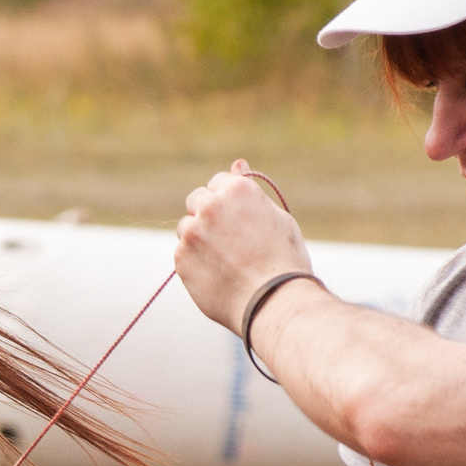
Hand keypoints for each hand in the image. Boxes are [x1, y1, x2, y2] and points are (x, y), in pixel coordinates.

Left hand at [175, 161, 316, 334]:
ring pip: (185, 228)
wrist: (274, 301)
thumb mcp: (277, 217)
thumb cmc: (284, 260)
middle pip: (196, 201)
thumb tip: (237, 163)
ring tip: (226, 263)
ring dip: (198, 240)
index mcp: (237, 189)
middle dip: (207, 216)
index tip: (235, 220)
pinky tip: (217, 276)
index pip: (217, 183)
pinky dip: (194, 263)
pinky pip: (182, 254)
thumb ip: (250, 193)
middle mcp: (210, 205)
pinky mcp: (181, 257)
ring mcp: (193, 231)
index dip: (227, 203)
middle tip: (228, 241)